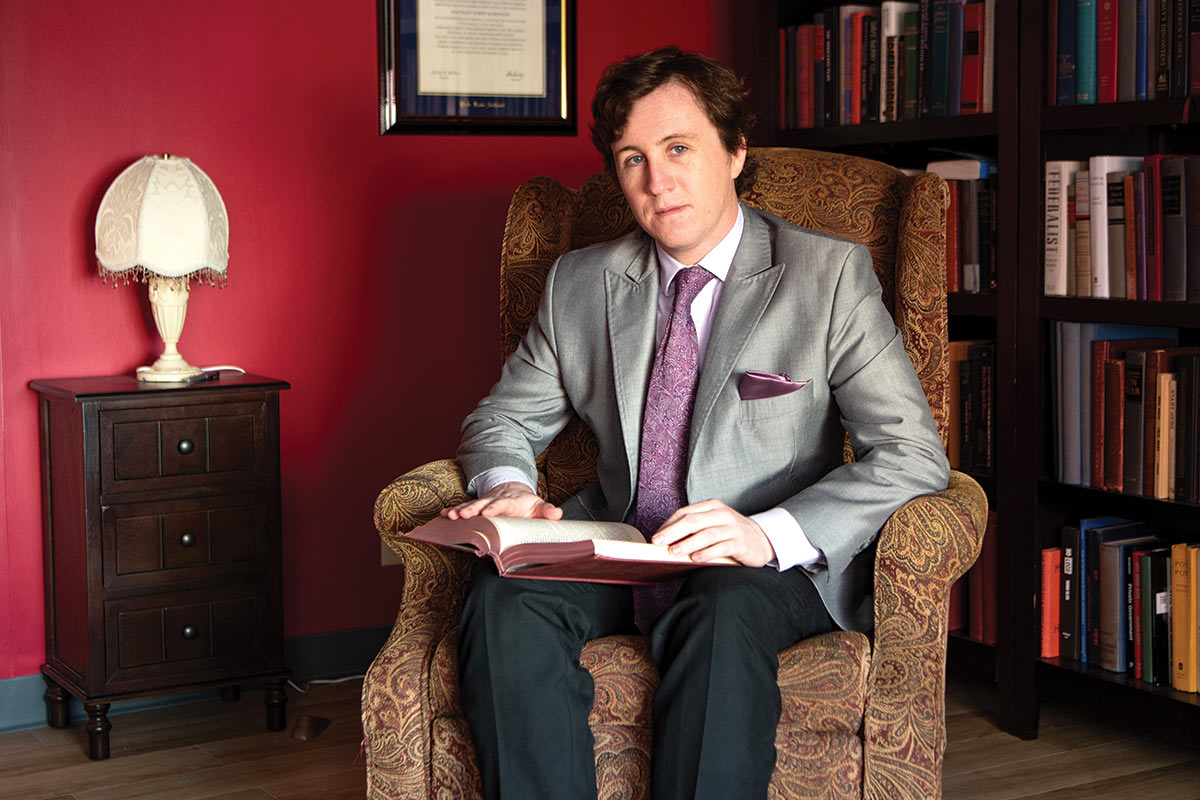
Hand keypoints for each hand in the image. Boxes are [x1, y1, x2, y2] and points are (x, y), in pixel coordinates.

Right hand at [440, 481, 562, 520]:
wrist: (515, 491)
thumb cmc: (528, 505)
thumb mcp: (540, 506)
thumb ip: (548, 511)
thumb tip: (557, 514)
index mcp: (512, 501)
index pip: (504, 503)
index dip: (496, 507)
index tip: (487, 513)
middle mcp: (496, 500)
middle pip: (483, 504)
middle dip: (473, 509)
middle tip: (463, 515)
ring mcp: (485, 503)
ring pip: (471, 506)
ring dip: (460, 510)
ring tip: (450, 516)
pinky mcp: (477, 507)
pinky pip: (464, 508)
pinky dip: (453, 511)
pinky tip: (443, 515)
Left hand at [651, 499, 776, 566]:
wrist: (762, 539)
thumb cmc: (730, 533)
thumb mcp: (713, 523)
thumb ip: (694, 527)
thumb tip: (667, 539)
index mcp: (712, 506)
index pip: (685, 513)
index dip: (669, 524)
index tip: (656, 536)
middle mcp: (721, 515)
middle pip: (693, 521)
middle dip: (673, 532)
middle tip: (658, 542)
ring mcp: (732, 528)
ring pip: (706, 534)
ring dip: (687, 543)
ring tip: (674, 552)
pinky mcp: (740, 543)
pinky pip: (720, 547)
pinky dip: (706, 553)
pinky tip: (695, 559)